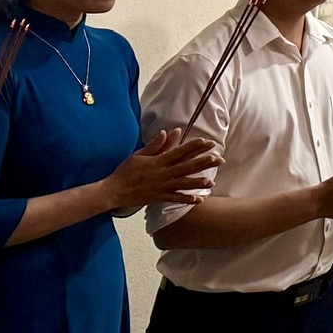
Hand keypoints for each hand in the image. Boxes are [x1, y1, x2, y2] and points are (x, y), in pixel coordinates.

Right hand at [102, 129, 218, 213]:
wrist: (113, 191)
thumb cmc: (125, 171)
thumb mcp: (139, 155)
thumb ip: (155, 145)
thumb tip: (168, 132)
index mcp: (158, 161)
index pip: (179, 152)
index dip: (194, 147)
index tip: (207, 143)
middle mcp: (162, 173)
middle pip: (186, 167)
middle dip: (203, 163)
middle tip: (219, 159)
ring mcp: (161, 186)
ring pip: (183, 184)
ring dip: (198, 182)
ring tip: (212, 182)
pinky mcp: (158, 197)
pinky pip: (174, 199)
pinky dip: (186, 199)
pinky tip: (199, 199)